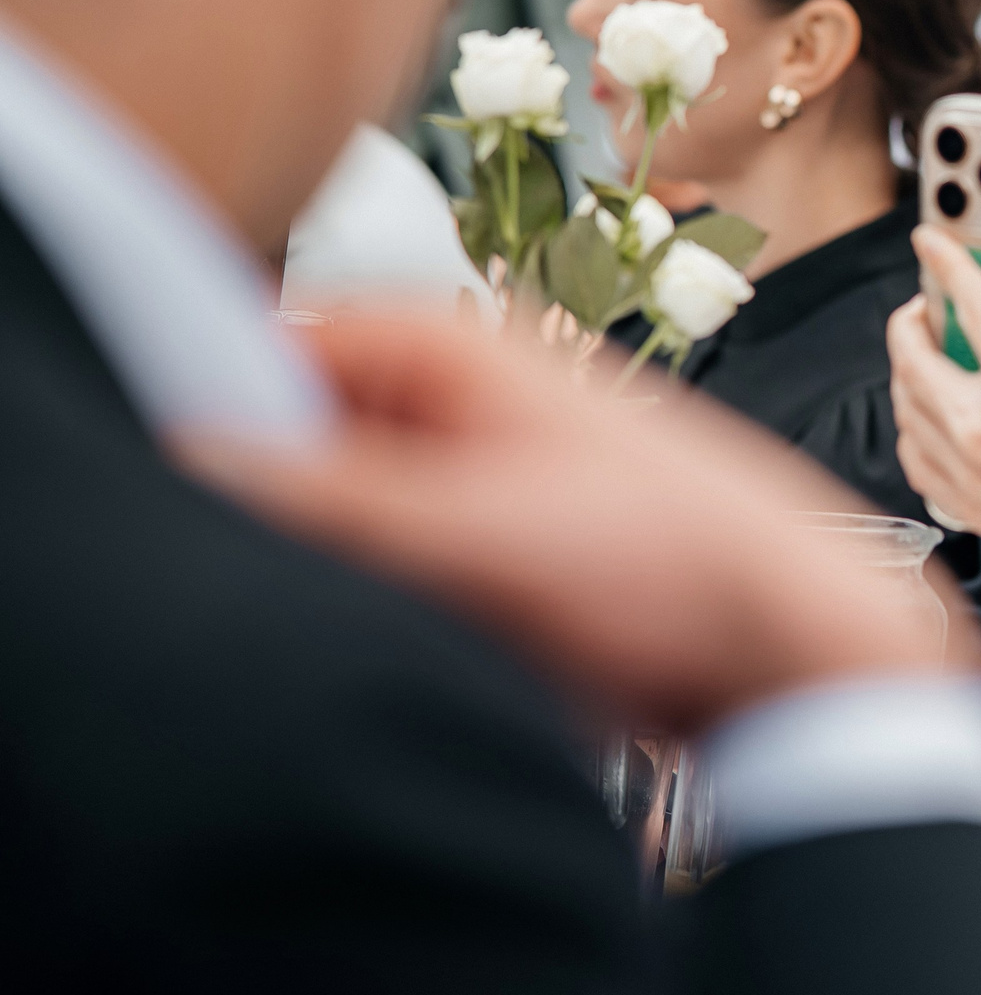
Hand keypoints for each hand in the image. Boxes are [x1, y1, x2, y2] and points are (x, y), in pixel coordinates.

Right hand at [176, 314, 960, 731]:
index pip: (270, 341)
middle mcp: (462, 396)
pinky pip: (395, 569)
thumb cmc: (678, 565)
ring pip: (342, 511)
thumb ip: (327, 499)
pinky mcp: (499, 552)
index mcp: (454, 344)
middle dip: (268, 502)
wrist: (796, 653)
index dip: (207, 410)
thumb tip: (192, 462)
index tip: (171, 489)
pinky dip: (376, 604)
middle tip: (252, 578)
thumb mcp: (474, 533)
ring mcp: (479, 474)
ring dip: (326, 565)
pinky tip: (382, 646)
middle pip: (298, 432)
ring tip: (339, 615)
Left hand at [887, 227, 980, 654]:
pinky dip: (912, 423)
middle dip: (914, 319)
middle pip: (913, 356)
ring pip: (905, 403)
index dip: (948, 263)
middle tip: (931, 304)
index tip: (932, 240)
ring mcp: (965, 471)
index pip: (972, 307)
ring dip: (908, 368)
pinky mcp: (963, 505)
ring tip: (931, 351)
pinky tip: (934, 413)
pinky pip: (912, 453)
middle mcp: (979, 430)